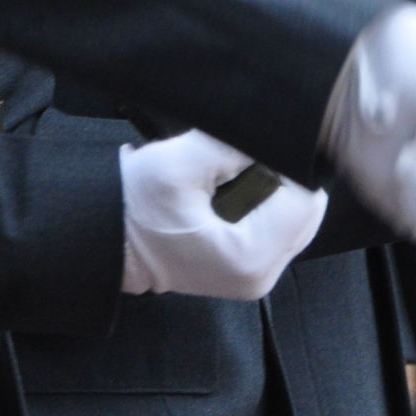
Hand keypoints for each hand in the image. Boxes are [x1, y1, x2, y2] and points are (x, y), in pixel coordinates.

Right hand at [119, 131, 328, 299]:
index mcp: (249, 257)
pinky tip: (230, 197)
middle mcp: (260, 276)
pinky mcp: (249, 271)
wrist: (109, 238)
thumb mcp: (175, 164)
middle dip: (279, 182)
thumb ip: (229, 147)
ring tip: (229, 183)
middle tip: (235, 169)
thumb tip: (272, 138)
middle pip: (306, 211)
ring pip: (295, 219)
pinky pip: (278, 229)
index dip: (282, 167)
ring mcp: (255, 277)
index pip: (305, 199)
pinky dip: (263, 207)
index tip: (247, 156)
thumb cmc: (135, 205)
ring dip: (271, 194)